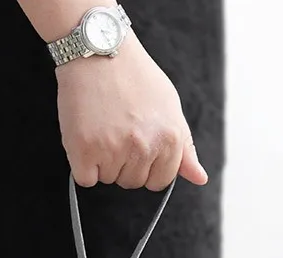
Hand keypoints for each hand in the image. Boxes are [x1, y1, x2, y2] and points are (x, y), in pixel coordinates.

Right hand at [56, 31, 207, 190]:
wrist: (99, 49)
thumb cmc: (136, 77)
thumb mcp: (171, 108)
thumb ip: (185, 149)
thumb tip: (200, 179)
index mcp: (169, 140)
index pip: (159, 181)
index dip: (146, 166)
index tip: (137, 143)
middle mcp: (143, 148)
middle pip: (133, 182)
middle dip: (124, 163)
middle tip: (116, 130)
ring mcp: (113, 150)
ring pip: (109, 179)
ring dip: (102, 162)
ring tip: (102, 128)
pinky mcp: (84, 149)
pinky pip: (85, 179)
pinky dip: (82, 164)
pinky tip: (86, 137)